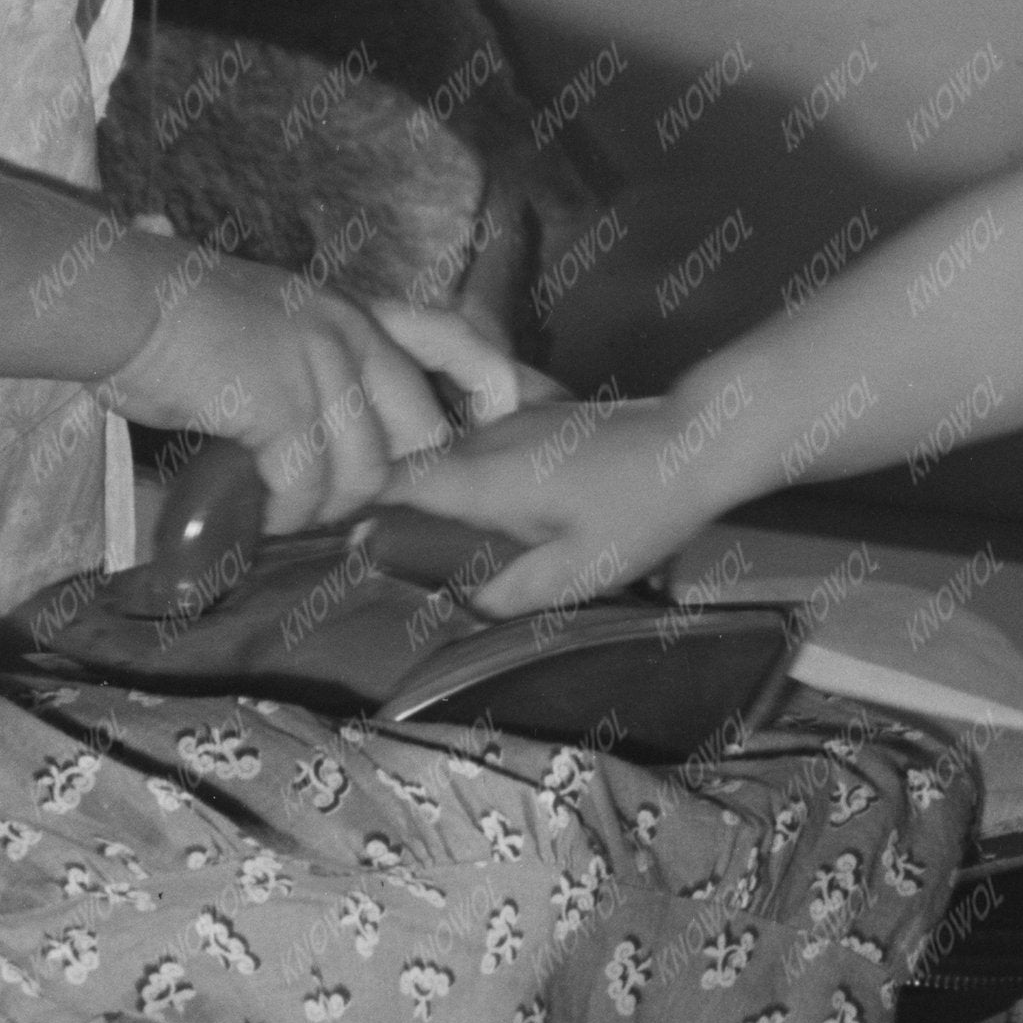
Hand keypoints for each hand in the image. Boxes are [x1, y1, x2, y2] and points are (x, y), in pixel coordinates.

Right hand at [97, 249, 528, 531]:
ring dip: (328, 505)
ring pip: (364, 468)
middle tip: (341, 501)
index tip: (506, 421)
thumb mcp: (266, 321)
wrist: (120, 303)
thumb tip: (316, 423)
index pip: (454, 340)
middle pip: (418, 429)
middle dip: (390, 480)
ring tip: (288, 511)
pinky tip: (264, 510)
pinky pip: (307, 483)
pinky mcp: (280, 404)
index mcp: (350, 311)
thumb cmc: (174, 315)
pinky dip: (289, 510)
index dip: (492, 383)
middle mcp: (348, 332)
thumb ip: (305, 360)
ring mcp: (318, 365)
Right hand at [371, 390, 738, 615]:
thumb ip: (510, 594)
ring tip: (410, 523)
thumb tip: (460, 611)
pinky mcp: (533, 411)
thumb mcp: (576, 572)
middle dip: (378, 490)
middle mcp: (479, 439)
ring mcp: (506, 418)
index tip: (329, 528)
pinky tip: (475, 492)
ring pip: (441, 446)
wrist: (694, 441)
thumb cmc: (635, 512)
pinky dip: (463, 461)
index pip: (387, 477)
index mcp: (477, 477)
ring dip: (422, 475)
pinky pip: (477, 436)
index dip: (351, 498)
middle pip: (406, 459)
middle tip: (359, 539)